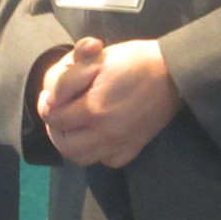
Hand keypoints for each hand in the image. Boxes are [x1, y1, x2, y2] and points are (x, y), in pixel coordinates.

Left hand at [38, 38, 181, 167]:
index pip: (54, 117)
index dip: (47, 103)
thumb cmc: (135, 59)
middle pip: (64, 145)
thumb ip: (68, 78)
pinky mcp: (133, 148)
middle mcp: (105, 134)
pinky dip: (97, 152)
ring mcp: (120, 144)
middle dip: (55, 128)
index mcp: (94, 109)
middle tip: (58, 113)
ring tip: (73, 126)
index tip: (51, 95)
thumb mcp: (97, 58)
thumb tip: (51, 99)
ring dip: (72, 143)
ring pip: (82, 158)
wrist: (174, 72)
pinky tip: (98, 136)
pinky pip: (107, 160)